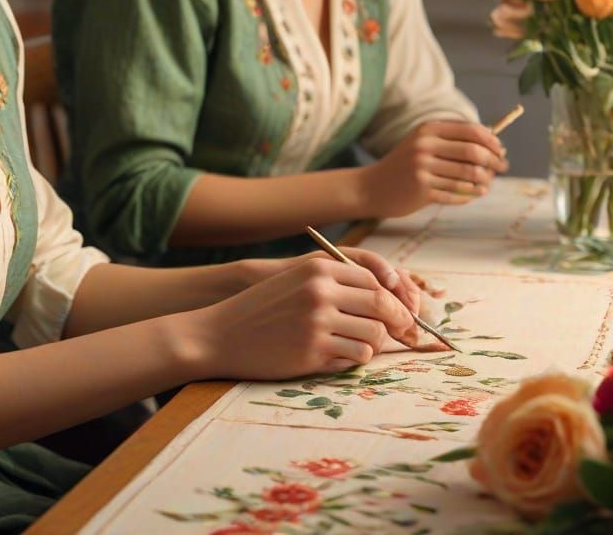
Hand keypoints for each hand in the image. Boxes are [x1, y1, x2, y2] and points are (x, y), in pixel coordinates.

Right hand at [193, 256, 420, 380]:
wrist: (221, 334)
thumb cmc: (262, 310)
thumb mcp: (297, 283)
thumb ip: (336, 285)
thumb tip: (389, 302)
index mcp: (318, 268)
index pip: (374, 280)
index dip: (395, 299)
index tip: (402, 314)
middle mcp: (320, 290)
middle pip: (381, 305)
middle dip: (399, 322)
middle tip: (404, 336)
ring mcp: (317, 320)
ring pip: (374, 333)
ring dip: (374, 344)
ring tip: (359, 346)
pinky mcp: (313, 349)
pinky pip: (357, 356)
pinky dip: (356, 358)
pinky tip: (340, 356)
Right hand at [362, 119, 507, 215]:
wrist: (373, 187)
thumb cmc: (404, 165)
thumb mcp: (422, 144)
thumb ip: (452, 141)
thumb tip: (495, 146)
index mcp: (427, 130)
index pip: (470, 131)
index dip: (491, 141)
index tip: (500, 150)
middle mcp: (424, 146)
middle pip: (473, 152)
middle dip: (494, 161)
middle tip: (502, 168)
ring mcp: (422, 168)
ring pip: (468, 175)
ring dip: (484, 180)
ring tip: (487, 183)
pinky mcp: (422, 189)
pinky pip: (457, 193)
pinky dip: (470, 195)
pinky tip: (474, 194)